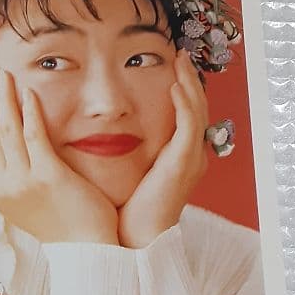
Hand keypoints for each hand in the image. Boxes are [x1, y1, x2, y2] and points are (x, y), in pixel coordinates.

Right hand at [0, 66, 118, 244]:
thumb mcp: (21, 197)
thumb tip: (5, 136)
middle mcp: (1, 185)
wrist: (84, 249)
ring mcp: (22, 181)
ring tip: (5, 74)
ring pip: (7, 128)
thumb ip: (10, 169)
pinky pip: (34, 136)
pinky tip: (30, 92)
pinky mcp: (48, 177)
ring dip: (5, 96)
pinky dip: (30, 112)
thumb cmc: (58, 221)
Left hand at [117, 48, 207, 248]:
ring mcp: (190, 159)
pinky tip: (174, 85)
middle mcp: (190, 156)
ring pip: (197, 111)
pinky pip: (189, 125)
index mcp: (178, 158)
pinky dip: (184, 103)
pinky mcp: (183, 163)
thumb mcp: (125, 173)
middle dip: (189, 79)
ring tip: (180, 59)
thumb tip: (96, 130)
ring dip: (189, 82)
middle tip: (179, 54)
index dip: (181, 89)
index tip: (169, 66)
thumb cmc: (125, 212)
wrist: (134, 241)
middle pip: (197, 107)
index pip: (185, 115)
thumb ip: (121, 151)